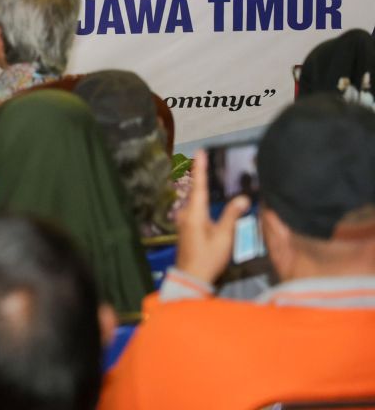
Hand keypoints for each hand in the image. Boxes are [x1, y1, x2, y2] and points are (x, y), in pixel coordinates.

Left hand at [174, 150, 250, 284]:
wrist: (191, 277)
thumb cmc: (208, 257)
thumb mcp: (224, 236)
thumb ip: (232, 215)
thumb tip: (243, 197)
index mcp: (195, 212)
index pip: (199, 185)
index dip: (200, 167)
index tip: (200, 151)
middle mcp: (186, 213)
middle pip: (196, 190)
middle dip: (201, 175)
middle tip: (205, 157)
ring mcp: (184, 221)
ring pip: (195, 200)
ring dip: (202, 188)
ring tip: (208, 174)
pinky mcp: (186, 227)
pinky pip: (195, 208)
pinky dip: (202, 200)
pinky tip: (209, 200)